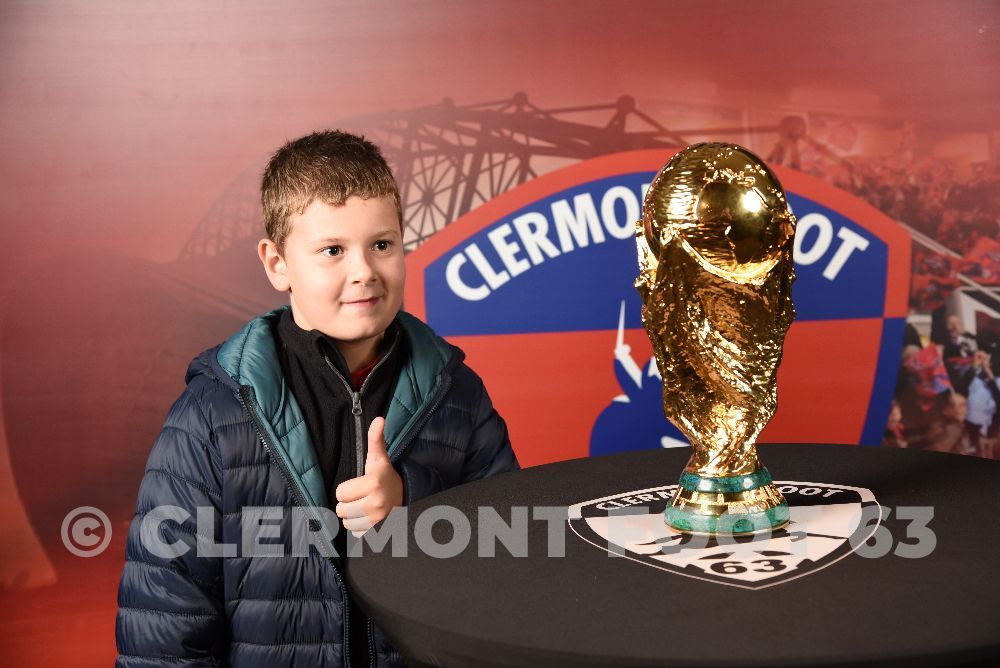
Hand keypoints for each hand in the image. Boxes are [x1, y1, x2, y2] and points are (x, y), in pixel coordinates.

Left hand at [335, 417, 403, 536]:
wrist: (406, 498)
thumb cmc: (386, 478)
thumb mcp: (379, 459)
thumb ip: (375, 439)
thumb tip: (379, 419)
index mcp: (373, 483)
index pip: (340, 493)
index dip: (347, 489)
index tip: (359, 486)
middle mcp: (376, 503)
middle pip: (341, 509)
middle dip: (348, 504)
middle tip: (362, 498)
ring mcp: (378, 520)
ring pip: (347, 523)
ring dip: (353, 517)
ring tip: (365, 508)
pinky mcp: (378, 533)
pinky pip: (355, 534)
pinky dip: (360, 528)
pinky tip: (369, 519)